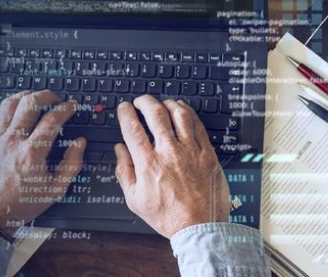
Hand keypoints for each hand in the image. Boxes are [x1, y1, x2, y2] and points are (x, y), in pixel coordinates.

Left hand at [0, 90, 85, 234]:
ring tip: (34, 98)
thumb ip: (71, 164)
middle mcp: (13, 142)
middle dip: (46, 95)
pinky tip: (15, 115)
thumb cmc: (22, 204)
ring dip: (24, 96)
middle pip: (29, 103)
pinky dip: (8, 112)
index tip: (71, 106)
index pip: (52, 119)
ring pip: (8, 105)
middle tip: (55, 98)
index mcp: (32, 153)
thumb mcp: (55, 190)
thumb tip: (79, 143)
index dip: (66, 108)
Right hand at [114, 96, 229, 238]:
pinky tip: (183, 110)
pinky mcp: (208, 153)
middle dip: (144, 101)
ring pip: (178, 114)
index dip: (125, 113)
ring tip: (162, 103)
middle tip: (140, 100)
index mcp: (148, 163)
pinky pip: (198, 125)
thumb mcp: (135, 200)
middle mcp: (169, 152)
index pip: (132, 128)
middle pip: (155, 113)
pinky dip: (188, 113)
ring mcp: (191, 151)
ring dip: (167, 103)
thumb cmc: (169, 216)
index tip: (123, 108)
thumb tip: (119, 151)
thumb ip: (124, 172)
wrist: (200, 227)